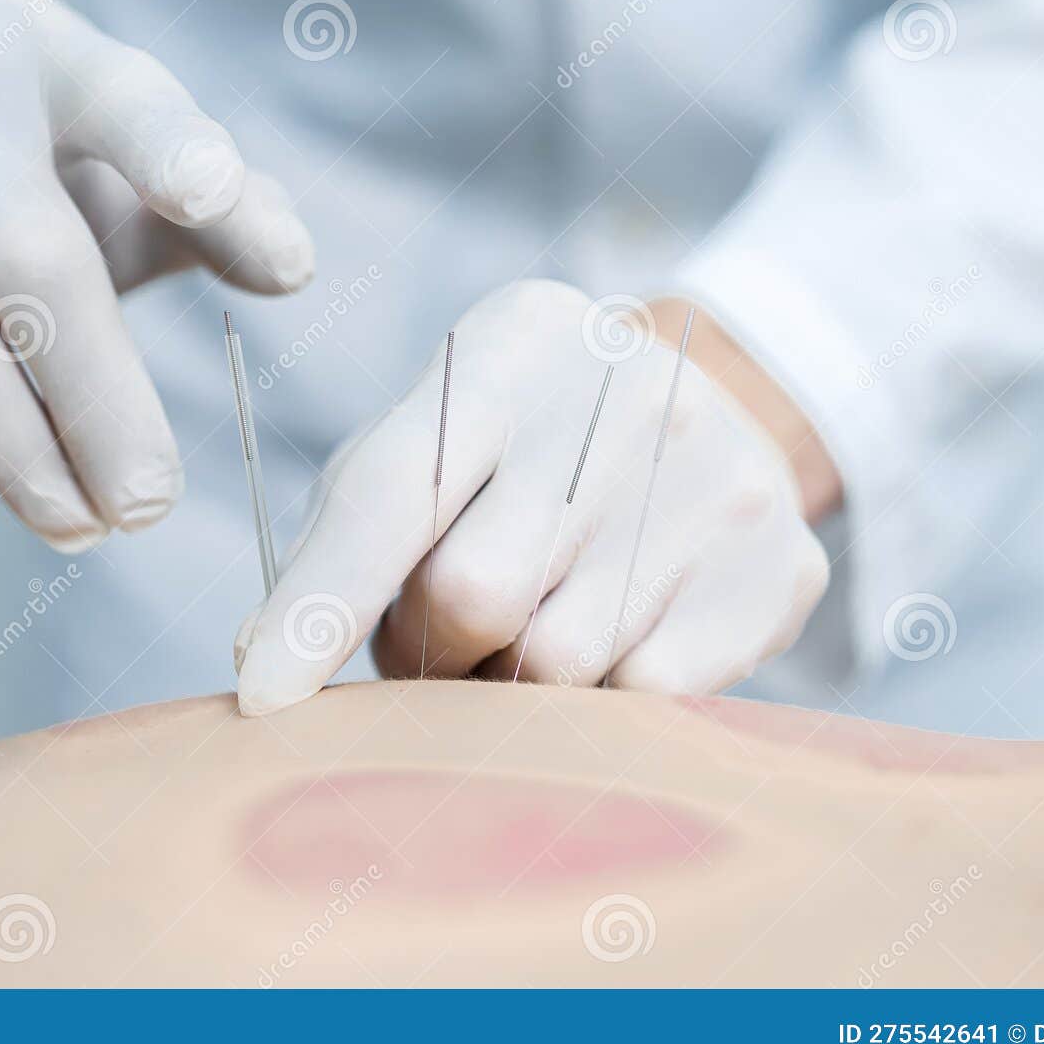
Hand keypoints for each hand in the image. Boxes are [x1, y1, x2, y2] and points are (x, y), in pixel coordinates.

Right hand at [0, 0, 313, 550]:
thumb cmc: (13, 174)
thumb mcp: (114, 164)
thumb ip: (216, 207)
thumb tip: (291, 265)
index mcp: (42, 56)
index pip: (118, 97)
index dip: (169, 146)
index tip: (213, 195)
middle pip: (34, 261)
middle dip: (102, 405)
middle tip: (150, 506)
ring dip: (20, 455)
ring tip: (82, 529)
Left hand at [233, 279, 830, 714]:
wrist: (720, 413)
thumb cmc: (529, 447)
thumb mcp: (434, 442)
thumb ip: (349, 535)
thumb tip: (267, 669)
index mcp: (512, 342)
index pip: (392, 490)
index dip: (321, 606)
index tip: (265, 700)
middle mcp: (627, 390)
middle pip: (473, 594)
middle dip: (434, 645)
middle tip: (450, 633)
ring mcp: (719, 474)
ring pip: (559, 662)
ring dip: (516, 677)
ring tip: (535, 622)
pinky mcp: (778, 565)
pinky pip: (649, 695)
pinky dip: (606, 697)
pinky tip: (616, 636)